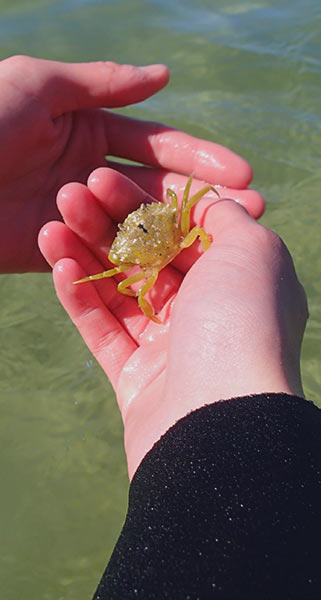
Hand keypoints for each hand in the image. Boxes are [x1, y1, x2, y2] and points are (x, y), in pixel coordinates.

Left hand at [0, 55, 263, 272]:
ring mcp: (77, 217)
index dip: (199, 159)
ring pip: (138, 226)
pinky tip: (174, 269)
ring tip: (223, 244)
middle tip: (251, 211)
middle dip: (203, 199)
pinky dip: (137, 260)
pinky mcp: (60, 253)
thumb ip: (103, 84)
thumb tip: (164, 76)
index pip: (157, 145)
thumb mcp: (42, 86)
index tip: (240, 173)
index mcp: (89, 130)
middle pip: (157, 188)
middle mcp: (89, 174)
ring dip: (180, 234)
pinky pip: (104, 256)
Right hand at [39, 169, 306, 478]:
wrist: (221, 420)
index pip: (182, 230)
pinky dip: (80, 298)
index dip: (143, 203)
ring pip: (118, 291)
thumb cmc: (244, 323)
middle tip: (70, 194)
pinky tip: (59, 265)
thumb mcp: (253, 251)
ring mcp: (170, 346)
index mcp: (236, 280)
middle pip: (146, 257)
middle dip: (107, 223)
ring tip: (51, 223)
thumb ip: (228, 219)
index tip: (105, 179)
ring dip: (83, 254)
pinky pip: (103, 330)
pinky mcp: (136, 379)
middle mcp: (205, 311)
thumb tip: (212, 201)